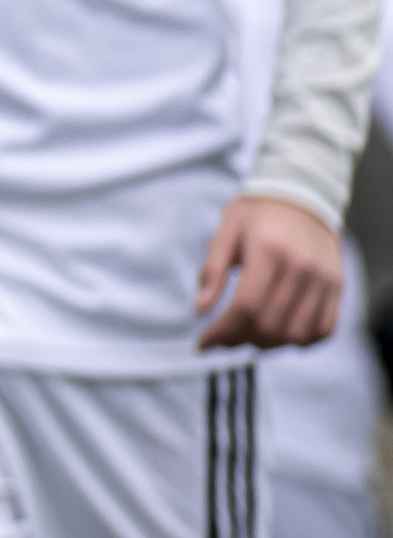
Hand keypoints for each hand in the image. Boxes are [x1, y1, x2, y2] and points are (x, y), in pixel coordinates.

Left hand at [196, 193, 343, 348]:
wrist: (302, 192)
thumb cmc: (258, 212)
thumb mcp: (225, 231)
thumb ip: (212, 270)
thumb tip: (200, 309)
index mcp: (269, 252)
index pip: (246, 307)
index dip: (222, 332)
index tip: (203, 343)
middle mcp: (301, 269)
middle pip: (270, 325)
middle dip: (240, 340)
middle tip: (222, 339)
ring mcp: (323, 280)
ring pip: (297, 333)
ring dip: (268, 345)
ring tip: (248, 337)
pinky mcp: (337, 286)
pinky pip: (324, 328)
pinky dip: (301, 341)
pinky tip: (279, 335)